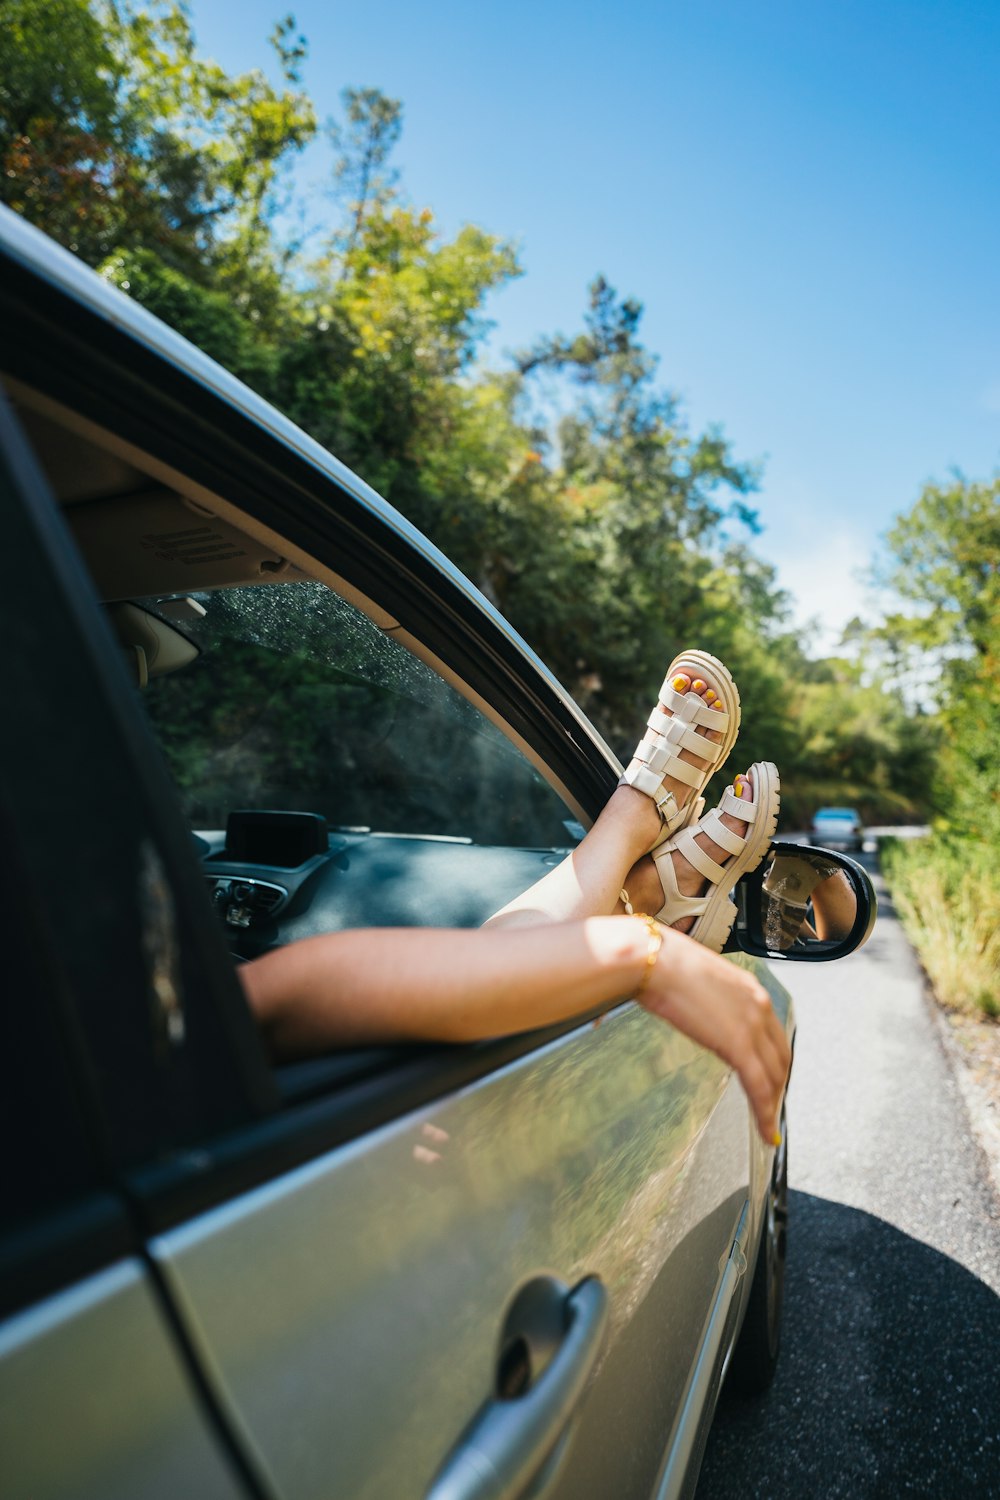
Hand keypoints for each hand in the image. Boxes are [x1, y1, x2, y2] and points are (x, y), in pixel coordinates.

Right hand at [639, 926, 790, 1142]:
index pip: (773, 1034)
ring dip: (773, 1104)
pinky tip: (764, 1129)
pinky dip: (765, 1112)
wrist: (653, 960)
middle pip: (780, 1057)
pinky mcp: (738, 1045)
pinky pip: (759, 1087)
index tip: (770, 1078)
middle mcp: (759, 1005)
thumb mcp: (696, 979)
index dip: (774, 1061)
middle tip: (770, 1106)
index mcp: (749, 989)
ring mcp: (751, 1025)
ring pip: (774, 1076)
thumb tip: (696, 1009)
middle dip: (777, 1085)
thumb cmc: (662, 963)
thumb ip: (708, 998)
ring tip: (768, 1125)